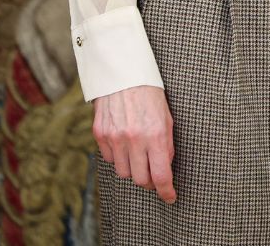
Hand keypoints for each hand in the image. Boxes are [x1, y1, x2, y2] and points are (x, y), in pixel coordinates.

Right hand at [93, 84, 176, 203]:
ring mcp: (114, 136)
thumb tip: (164, 170)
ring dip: (131, 169)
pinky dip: (116, 156)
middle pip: (140, 180)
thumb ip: (166, 147)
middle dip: (149, 181)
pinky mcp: (100, 133)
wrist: (122, 73)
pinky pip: (108, 158)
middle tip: (152, 174)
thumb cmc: (149, 95)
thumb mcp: (166, 120)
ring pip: (123, 172)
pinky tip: (122, 144)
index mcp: (155, 136)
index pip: (161, 176)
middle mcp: (133, 139)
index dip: (166, 192)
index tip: (170, 197)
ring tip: (136, 156)